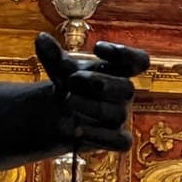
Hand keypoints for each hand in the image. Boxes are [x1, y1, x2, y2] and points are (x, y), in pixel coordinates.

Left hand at [33, 35, 149, 152]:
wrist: (60, 112)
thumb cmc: (70, 85)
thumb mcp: (60, 68)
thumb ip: (53, 55)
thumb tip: (41, 39)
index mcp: (118, 71)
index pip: (140, 61)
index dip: (125, 54)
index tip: (97, 48)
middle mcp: (123, 94)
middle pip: (126, 88)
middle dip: (98, 83)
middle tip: (71, 80)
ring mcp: (120, 116)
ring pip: (117, 113)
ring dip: (91, 107)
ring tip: (67, 101)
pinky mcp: (116, 139)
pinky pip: (120, 142)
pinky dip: (99, 137)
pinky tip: (77, 131)